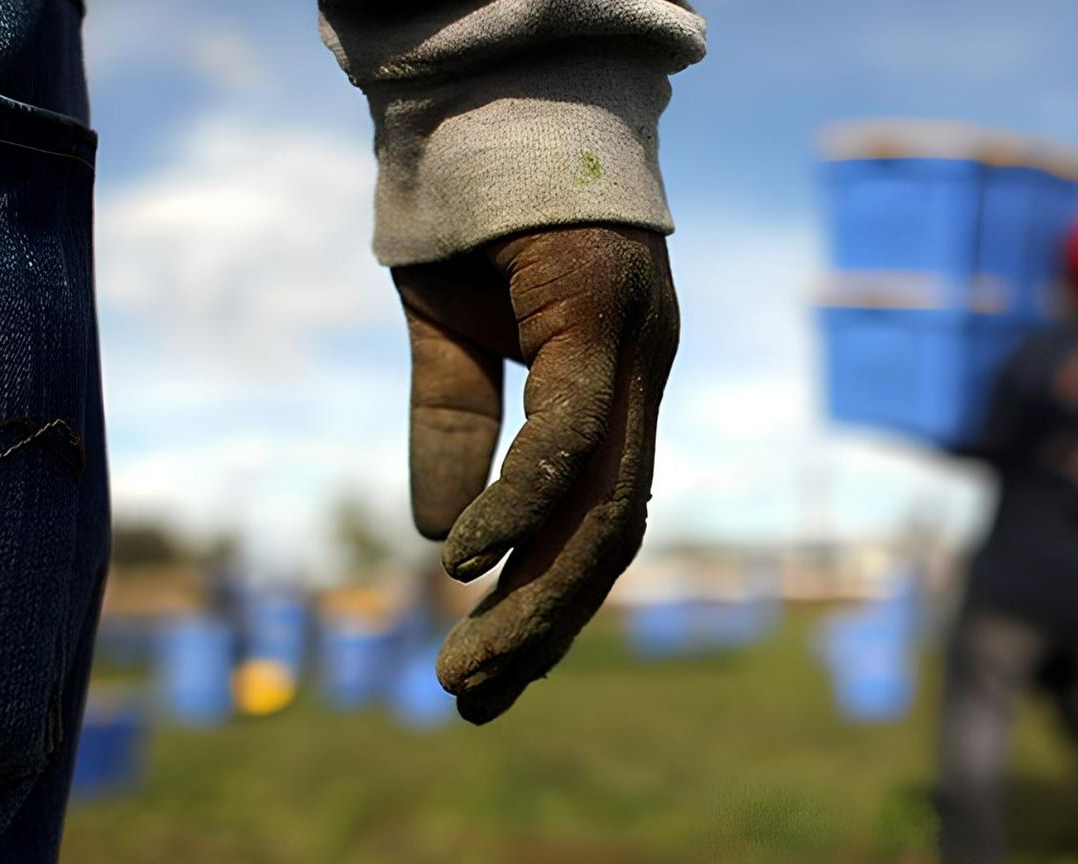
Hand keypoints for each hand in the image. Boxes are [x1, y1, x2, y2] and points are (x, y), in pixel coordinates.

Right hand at [392, 225, 679, 723]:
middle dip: (546, 628)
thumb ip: (451, 428)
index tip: (490, 667)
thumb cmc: (471, 208)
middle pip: (614, 532)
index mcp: (613, 382)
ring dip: (539, 598)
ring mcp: (633, 344)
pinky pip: (570, 429)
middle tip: (473, 702)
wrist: (482, 90)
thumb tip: (436, 540)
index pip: (599, 516)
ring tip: (468, 671)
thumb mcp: (448, 336)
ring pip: (607, 503)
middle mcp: (641, 375)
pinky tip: (465, 561)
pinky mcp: (599, 309)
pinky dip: (520, 503)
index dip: (548, 601)